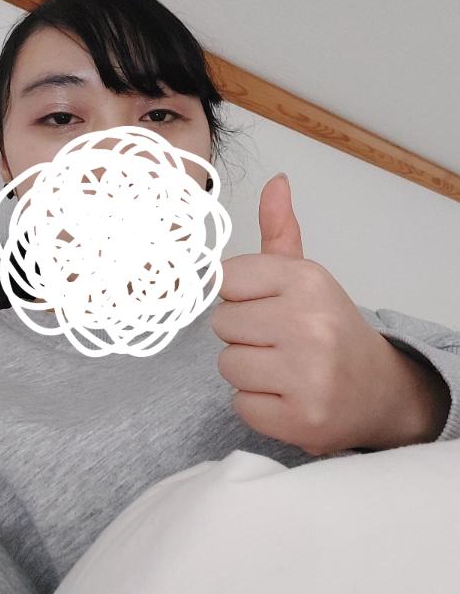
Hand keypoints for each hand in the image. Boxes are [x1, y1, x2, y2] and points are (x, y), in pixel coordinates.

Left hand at [210, 173, 440, 455]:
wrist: (379, 390)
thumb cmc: (331, 329)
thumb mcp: (307, 277)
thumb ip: (282, 231)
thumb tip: (275, 181)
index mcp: (307, 280)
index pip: (225, 279)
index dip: (239, 296)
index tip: (264, 305)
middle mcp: (309, 322)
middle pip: (222, 324)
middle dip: (244, 334)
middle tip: (278, 341)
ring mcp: (307, 374)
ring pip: (228, 365)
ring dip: (248, 372)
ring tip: (283, 369)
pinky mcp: (302, 419)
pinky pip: (241, 405)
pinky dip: (258, 405)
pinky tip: (287, 397)